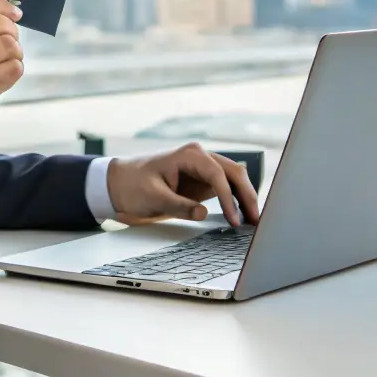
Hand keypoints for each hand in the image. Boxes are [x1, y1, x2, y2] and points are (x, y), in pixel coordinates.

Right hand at [0, 0, 23, 164]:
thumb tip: (0, 11)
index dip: (0, 3)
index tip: (14, 11)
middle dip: (11, 29)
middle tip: (11, 39)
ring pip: (8, 45)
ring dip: (15, 51)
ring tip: (8, 58)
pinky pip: (11, 70)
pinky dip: (14, 69)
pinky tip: (4, 74)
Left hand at [106, 143, 261, 226]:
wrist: (120, 182)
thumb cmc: (133, 185)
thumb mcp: (153, 197)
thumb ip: (179, 205)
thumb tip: (203, 213)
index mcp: (189, 155)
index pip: (217, 174)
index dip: (228, 197)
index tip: (234, 219)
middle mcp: (200, 156)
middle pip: (234, 172)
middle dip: (247, 195)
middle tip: (256, 220)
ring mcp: (203, 167)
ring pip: (234, 178)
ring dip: (245, 197)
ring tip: (254, 221)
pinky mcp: (202, 179)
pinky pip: (226, 186)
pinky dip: (236, 199)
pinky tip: (242, 215)